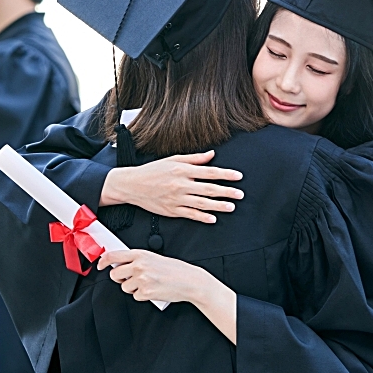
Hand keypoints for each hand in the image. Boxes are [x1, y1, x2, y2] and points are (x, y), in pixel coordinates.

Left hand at [97, 249, 211, 303]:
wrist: (190, 281)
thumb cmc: (174, 269)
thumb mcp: (154, 258)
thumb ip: (136, 259)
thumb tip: (121, 264)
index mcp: (140, 254)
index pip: (113, 255)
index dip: (103, 261)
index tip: (100, 265)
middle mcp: (139, 265)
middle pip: (115, 274)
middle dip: (119, 278)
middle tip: (128, 279)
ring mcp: (142, 279)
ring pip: (124, 287)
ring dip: (132, 288)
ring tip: (147, 284)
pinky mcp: (146, 292)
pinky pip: (135, 296)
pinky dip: (142, 296)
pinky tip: (152, 290)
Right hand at [99, 150, 242, 222]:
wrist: (132, 185)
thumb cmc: (153, 171)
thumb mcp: (173, 160)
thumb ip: (194, 158)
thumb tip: (212, 154)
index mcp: (182, 170)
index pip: (209, 172)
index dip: (225, 174)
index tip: (238, 176)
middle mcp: (180, 185)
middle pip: (208, 189)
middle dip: (226, 192)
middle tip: (240, 194)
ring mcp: (176, 199)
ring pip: (202, 203)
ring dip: (218, 206)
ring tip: (231, 207)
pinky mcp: (171, 210)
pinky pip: (190, 214)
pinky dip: (202, 217)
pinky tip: (213, 218)